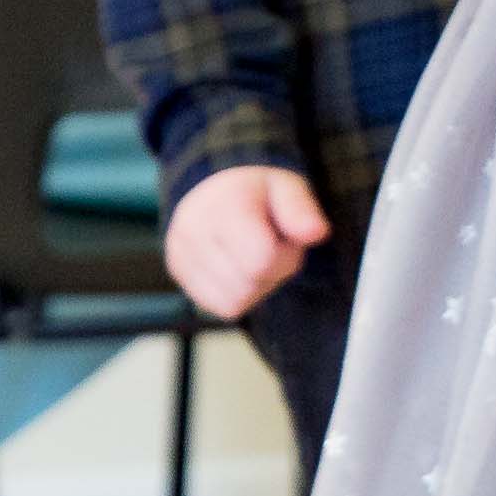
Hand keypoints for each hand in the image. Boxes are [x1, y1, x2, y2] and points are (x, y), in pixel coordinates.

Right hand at [165, 163, 328, 320]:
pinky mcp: (178, 274)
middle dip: (272, 271)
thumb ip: (302, 210)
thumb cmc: (257, 194)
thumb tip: (317, 232)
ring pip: (236, 301)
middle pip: (250, 284)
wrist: (214, 191)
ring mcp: (181, 253)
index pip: (262, 259)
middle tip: (270, 244)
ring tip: (252, 255)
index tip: (284, 237)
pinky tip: (237, 267)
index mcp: (224, 204)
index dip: (285, 255)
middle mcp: (193, 229)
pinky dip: (238, 294)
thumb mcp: (287, 188)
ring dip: (256, 286)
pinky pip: (221, 307)